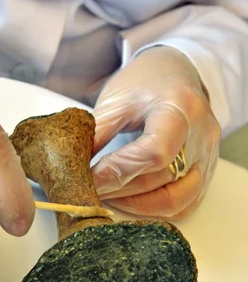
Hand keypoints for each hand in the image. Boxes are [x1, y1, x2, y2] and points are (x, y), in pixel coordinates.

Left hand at [92, 46, 220, 219]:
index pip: (154, 153)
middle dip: (121, 190)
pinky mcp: (208, 168)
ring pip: (177, 199)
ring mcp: (208, 153)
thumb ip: (96, 134)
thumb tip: (73, 169)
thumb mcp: (116, 101)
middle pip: (162, 178)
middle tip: (91, 192)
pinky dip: (158, 209)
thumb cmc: (145, 82)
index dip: (118, 172)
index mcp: (178, 107)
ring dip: (139, 205)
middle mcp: (201, 133)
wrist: (175, 72)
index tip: (90, 179)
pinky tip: (133, 202)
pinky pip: (187, 203)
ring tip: (109, 197)